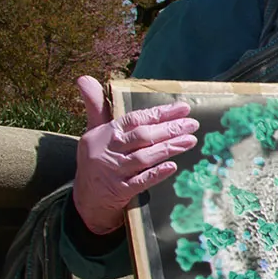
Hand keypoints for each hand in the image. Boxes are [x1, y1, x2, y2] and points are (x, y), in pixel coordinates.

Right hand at [72, 76, 199, 236]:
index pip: (134, 119)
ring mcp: (112, 172)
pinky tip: (172, 167)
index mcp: (103, 134)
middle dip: (169, 129)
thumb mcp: (93, 133)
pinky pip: (140, 182)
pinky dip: (156, 174)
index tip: (183, 108)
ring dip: (169, 148)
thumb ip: (96, 107)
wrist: (86, 200)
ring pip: (144, 157)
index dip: (160, 113)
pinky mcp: (118, 191)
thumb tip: (84, 79)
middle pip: (142, 136)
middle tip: (193, 124)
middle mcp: (106, 151)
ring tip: (191, 140)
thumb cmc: (96, 160)